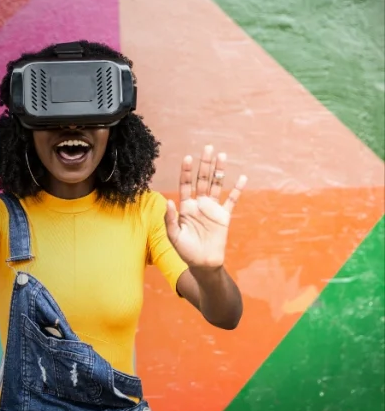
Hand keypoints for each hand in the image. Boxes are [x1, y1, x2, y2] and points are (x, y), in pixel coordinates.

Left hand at [165, 145, 247, 270]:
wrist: (203, 263)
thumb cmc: (185, 251)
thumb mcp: (173, 236)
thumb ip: (170, 219)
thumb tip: (168, 201)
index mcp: (186, 207)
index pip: (186, 184)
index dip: (187, 171)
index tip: (188, 157)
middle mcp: (199, 204)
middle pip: (202, 180)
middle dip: (204, 164)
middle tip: (208, 147)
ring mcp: (212, 209)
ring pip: (216, 185)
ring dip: (219, 171)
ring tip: (222, 156)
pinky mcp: (224, 216)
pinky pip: (232, 200)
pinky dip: (237, 189)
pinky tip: (241, 177)